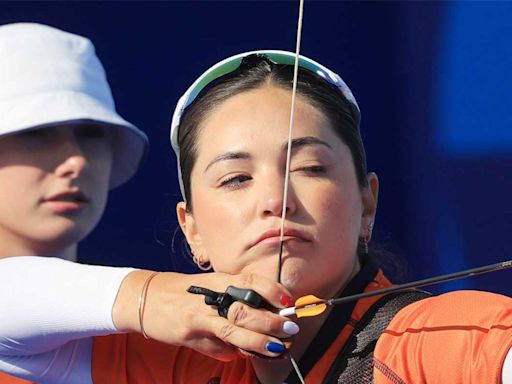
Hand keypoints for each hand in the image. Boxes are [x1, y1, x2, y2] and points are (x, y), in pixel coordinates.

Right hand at [113, 270, 298, 360]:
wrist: (147, 297)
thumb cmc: (184, 293)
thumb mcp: (210, 289)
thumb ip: (233, 304)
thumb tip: (260, 321)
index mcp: (220, 280)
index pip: (252, 281)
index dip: (273, 290)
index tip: (289, 301)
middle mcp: (212, 295)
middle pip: (247, 308)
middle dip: (273, 321)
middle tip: (291, 329)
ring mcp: (200, 315)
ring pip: (234, 330)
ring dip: (259, 341)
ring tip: (278, 347)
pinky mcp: (189, 332)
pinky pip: (216, 346)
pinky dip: (230, 352)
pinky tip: (238, 353)